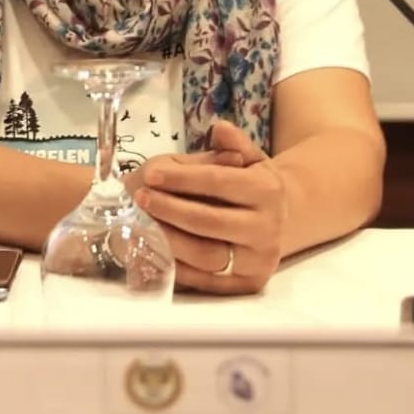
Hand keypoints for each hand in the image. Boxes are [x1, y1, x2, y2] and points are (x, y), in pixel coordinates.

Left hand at [126, 121, 286, 293]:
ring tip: (141, 224)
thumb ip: (232, 144)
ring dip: (167, 239)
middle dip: (170, 210)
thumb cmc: (249, 185)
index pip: (218, 182)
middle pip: (209, 222)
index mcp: (268, 190)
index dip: (181, 179)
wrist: (274, 220)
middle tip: (140, 199)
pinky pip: (205, 281)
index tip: (150, 175)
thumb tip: (220, 128)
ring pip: (206, 256)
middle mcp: (269, 228)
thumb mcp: (246, 159)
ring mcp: (258, 260)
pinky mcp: (247, 285)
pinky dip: (176, 266)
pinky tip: (154, 249)